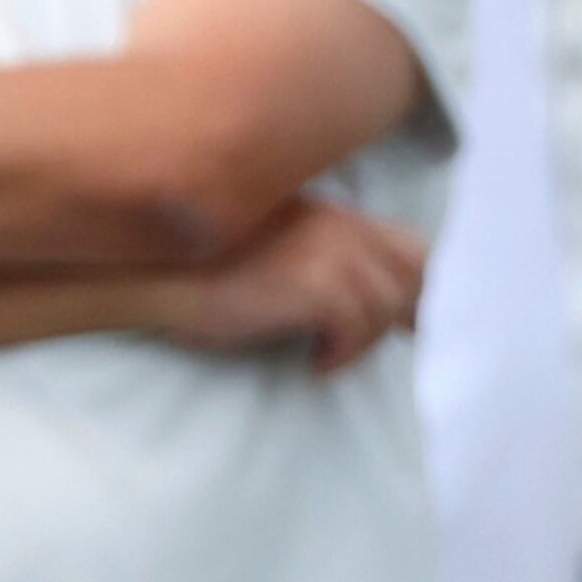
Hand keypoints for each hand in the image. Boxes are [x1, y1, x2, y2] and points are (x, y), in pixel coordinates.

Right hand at [162, 198, 423, 373]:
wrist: (156, 271)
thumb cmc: (210, 273)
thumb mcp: (283, 255)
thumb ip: (332, 262)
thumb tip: (385, 303)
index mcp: (338, 217)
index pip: (413, 248)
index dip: (425, 288)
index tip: (417, 325)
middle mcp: (342, 226)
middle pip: (416, 274)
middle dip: (412, 315)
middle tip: (391, 347)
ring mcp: (330, 250)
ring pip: (387, 305)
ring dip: (364, 342)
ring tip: (327, 356)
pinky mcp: (313, 282)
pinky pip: (357, 326)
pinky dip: (343, 354)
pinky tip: (315, 364)